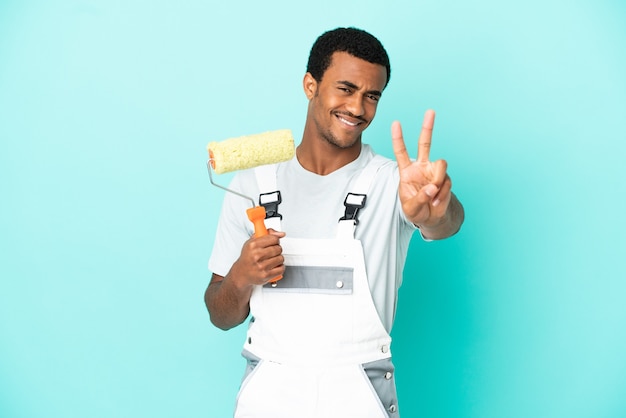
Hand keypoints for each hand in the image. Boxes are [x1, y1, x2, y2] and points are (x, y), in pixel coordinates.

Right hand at [231, 229, 285, 287]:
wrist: (241, 273)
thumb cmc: (247, 257)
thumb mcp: (252, 242)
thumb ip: (267, 234)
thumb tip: (281, 234)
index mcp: (253, 245)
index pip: (274, 238)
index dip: (275, 240)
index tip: (273, 242)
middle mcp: (257, 255)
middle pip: (278, 248)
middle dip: (277, 249)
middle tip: (272, 252)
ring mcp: (261, 266)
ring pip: (281, 258)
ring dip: (278, 259)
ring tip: (272, 259)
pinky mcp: (266, 275)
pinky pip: (281, 268)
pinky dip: (280, 267)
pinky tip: (274, 266)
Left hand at [391, 110, 452, 227]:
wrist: (431, 218)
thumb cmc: (416, 210)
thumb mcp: (411, 208)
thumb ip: (419, 198)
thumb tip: (431, 187)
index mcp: (407, 171)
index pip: (401, 152)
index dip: (398, 138)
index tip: (396, 123)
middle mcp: (421, 167)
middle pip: (424, 144)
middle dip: (427, 127)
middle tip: (430, 111)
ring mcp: (434, 172)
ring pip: (441, 164)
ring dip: (438, 180)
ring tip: (433, 194)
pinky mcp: (446, 179)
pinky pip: (446, 182)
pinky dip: (442, 194)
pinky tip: (436, 201)